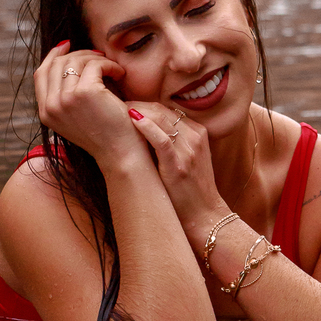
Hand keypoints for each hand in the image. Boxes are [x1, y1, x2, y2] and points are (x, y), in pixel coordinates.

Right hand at [35, 41, 136, 166]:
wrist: (120, 154)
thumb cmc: (104, 134)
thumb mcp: (75, 116)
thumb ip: (64, 95)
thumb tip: (64, 59)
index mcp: (45, 112)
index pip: (41, 73)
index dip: (53, 55)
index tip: (68, 45)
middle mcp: (51, 106)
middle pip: (58, 63)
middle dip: (80, 55)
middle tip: (99, 57)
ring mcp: (66, 99)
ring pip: (76, 61)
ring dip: (97, 59)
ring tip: (112, 68)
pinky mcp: (85, 93)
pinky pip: (95, 65)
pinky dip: (109, 65)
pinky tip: (120, 74)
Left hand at [125, 105, 226, 237]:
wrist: (205, 215)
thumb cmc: (190, 188)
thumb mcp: (188, 157)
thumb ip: (173, 140)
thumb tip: (142, 129)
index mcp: (198, 132)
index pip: (167, 110)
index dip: (144, 105)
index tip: (125, 107)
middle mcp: (195, 137)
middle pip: (162, 111)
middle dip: (137, 105)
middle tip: (116, 106)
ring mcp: (189, 150)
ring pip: (161, 120)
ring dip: (138, 112)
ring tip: (117, 111)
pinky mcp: (179, 165)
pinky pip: (162, 140)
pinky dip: (147, 128)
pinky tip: (132, 120)